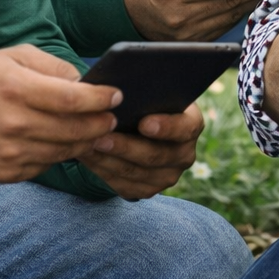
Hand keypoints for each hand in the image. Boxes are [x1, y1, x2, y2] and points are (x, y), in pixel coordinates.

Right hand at [0, 45, 120, 183]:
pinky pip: (46, 166)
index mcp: (15, 88)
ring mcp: (7, 153)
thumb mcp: (14, 56)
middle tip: (113, 117)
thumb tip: (85, 82)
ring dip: (85, 142)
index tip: (117, 96)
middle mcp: (12, 124)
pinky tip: (66, 143)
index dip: (100, 99)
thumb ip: (52, 66)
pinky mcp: (5, 173)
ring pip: (64, 152)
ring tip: (97, 131)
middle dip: (100, 123)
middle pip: (74, 130)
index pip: (72, 100)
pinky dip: (60, 155)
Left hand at [76, 104, 203, 199]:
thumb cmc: (146, 101)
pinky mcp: (148, 190)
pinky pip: (123, 186)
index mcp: (192, 125)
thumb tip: (119, 88)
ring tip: (86, 146)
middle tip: (100, 136)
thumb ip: (144, 92)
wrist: (144, 125)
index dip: (166, 127)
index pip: (185, 128)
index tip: (144, 122)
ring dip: (107, 160)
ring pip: (135, 173)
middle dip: (125, 146)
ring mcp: (167, 176)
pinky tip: (87, 158)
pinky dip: (103, 172)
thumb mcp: (152, 92)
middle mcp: (184, 154)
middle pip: (155, 155)